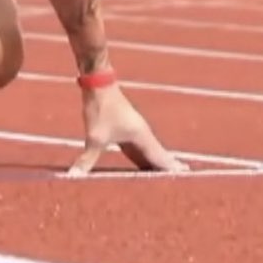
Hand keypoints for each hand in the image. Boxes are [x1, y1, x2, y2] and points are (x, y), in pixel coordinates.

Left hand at [69, 84, 187, 176]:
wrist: (98, 82)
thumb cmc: (100, 108)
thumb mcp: (94, 136)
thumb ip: (87, 159)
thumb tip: (73, 177)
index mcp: (142, 137)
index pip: (161, 159)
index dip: (173, 170)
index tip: (189, 180)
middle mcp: (143, 134)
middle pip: (160, 156)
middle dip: (170, 168)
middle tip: (187, 180)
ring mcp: (135, 131)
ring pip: (150, 153)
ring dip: (158, 164)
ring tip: (170, 176)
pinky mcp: (126, 129)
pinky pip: (139, 150)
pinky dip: (145, 160)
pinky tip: (144, 166)